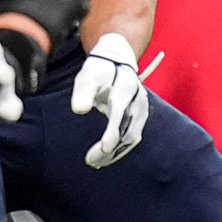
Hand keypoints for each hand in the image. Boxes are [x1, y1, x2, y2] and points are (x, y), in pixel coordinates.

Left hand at [70, 32, 147, 167]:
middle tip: (91, 161)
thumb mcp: (87, 76)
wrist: (117, 59)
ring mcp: (142, 107)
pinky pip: (135, 134)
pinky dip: (122, 146)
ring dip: (117, 151)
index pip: (120, 115)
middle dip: (111, 149)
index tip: (102, 149)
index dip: (112, 134)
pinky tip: (109, 153)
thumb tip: (79, 110)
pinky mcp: (141, 113)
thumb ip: (83, 92)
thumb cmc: (99, 71)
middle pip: (129, 130)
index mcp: (125, 89)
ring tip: (97, 162)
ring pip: (134, 135)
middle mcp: (138, 100)